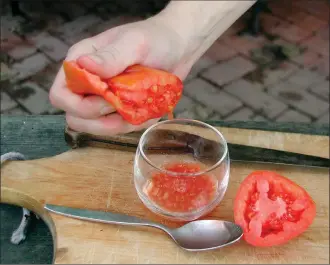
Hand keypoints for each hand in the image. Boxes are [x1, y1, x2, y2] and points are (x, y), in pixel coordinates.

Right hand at [49, 17, 191, 135]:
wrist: (179, 48)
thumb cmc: (156, 38)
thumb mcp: (136, 43)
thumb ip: (111, 56)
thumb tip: (84, 65)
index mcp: (81, 62)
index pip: (61, 95)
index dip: (79, 105)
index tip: (107, 98)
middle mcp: (87, 82)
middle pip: (74, 117)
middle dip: (99, 120)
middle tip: (124, 106)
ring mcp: (102, 97)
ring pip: (95, 127)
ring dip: (117, 125)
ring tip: (138, 109)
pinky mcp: (118, 108)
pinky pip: (116, 127)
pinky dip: (130, 125)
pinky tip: (144, 112)